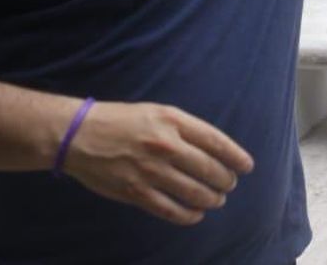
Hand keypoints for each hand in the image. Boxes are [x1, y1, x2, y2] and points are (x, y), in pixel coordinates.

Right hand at [62, 100, 253, 224]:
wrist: (79, 134)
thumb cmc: (121, 120)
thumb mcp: (157, 112)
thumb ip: (184, 129)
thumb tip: (213, 149)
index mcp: (172, 121)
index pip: (216, 141)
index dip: (236, 156)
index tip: (247, 166)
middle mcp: (165, 145)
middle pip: (209, 169)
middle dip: (225, 180)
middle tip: (229, 184)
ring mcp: (150, 171)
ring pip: (194, 193)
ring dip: (211, 199)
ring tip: (216, 199)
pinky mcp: (136, 192)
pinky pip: (171, 210)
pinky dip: (189, 216)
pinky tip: (196, 215)